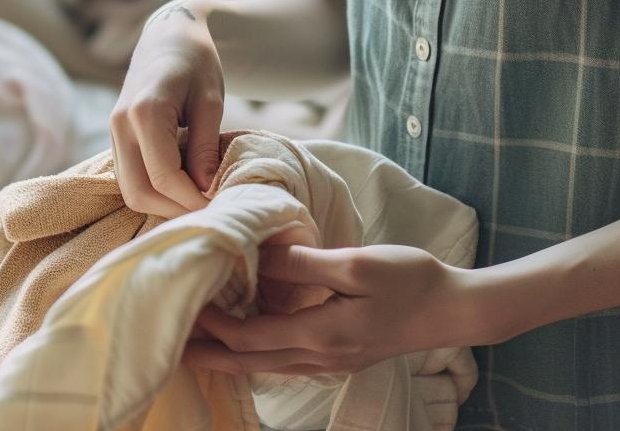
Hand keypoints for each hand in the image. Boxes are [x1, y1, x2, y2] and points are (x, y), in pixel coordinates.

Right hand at [109, 0, 225, 217]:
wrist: (169, 36)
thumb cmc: (197, 62)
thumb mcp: (211, 101)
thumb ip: (206, 146)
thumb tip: (204, 190)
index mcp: (145, 111)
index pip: (163, 176)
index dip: (193, 198)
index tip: (220, 204)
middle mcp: (120, 124)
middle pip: (139, 192)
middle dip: (175, 209)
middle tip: (210, 208)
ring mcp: (113, 132)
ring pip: (130, 190)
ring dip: (163, 203)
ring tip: (198, 199)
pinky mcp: (116, 138)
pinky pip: (129, 177)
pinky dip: (154, 190)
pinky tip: (182, 185)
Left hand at [182, 243, 498, 375]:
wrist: (454, 309)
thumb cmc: (412, 279)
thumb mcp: (357, 264)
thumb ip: (304, 263)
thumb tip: (258, 252)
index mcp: (319, 335)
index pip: (248, 337)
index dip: (210, 325)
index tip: (180, 302)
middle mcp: (318, 357)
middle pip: (246, 362)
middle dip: (204, 352)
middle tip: (165, 341)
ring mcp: (329, 362)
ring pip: (263, 366)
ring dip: (226, 356)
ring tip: (192, 343)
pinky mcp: (339, 356)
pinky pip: (283, 362)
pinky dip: (254, 353)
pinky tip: (244, 342)